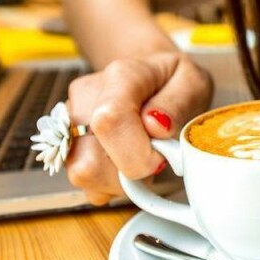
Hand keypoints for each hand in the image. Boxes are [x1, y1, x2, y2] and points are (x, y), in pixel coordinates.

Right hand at [64, 52, 212, 204]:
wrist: (153, 79)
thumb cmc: (174, 83)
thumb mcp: (193, 84)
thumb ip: (178, 103)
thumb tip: (155, 126)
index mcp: (121, 76)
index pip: (110, 121)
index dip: (136, 154)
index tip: (161, 158)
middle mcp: (87, 96)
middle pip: (90, 159)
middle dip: (130, 174)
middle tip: (155, 157)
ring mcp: (70, 120)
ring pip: (83, 174)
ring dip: (120, 181)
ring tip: (141, 157)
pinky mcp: (66, 143)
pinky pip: (84, 182)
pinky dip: (110, 183)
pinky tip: (125, 162)